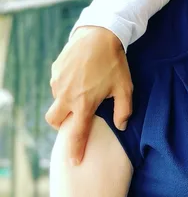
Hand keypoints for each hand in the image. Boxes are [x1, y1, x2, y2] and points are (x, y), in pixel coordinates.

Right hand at [45, 27, 132, 163]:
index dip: (75, 150)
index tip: (74, 162)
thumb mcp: (125, 88)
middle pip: (55, 121)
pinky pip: (57, 85)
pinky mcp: (55, 71)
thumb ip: (124, 110)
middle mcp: (67, 95)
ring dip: (66, 103)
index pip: (78, 133)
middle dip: (62, 125)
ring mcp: (58, 82)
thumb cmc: (114, 63)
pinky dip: (66, 88)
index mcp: (84, 103)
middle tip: (76, 119)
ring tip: (84, 91)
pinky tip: (80, 78)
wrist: (99, 34)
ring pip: (56, 101)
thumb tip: (122, 126)